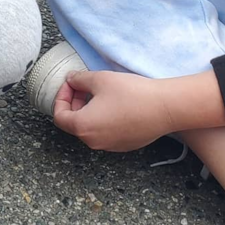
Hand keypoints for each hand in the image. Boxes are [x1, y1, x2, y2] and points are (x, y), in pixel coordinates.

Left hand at [53, 70, 175, 151]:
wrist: (164, 108)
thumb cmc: (131, 93)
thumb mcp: (100, 79)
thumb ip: (79, 79)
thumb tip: (70, 79)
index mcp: (83, 127)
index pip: (60, 116)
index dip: (61, 97)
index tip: (70, 84)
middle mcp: (94, 141)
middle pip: (74, 123)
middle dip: (75, 102)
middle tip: (84, 85)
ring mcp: (110, 146)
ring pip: (90, 128)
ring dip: (89, 110)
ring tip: (101, 92)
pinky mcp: (124, 145)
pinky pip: (106, 132)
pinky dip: (103, 119)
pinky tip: (116, 104)